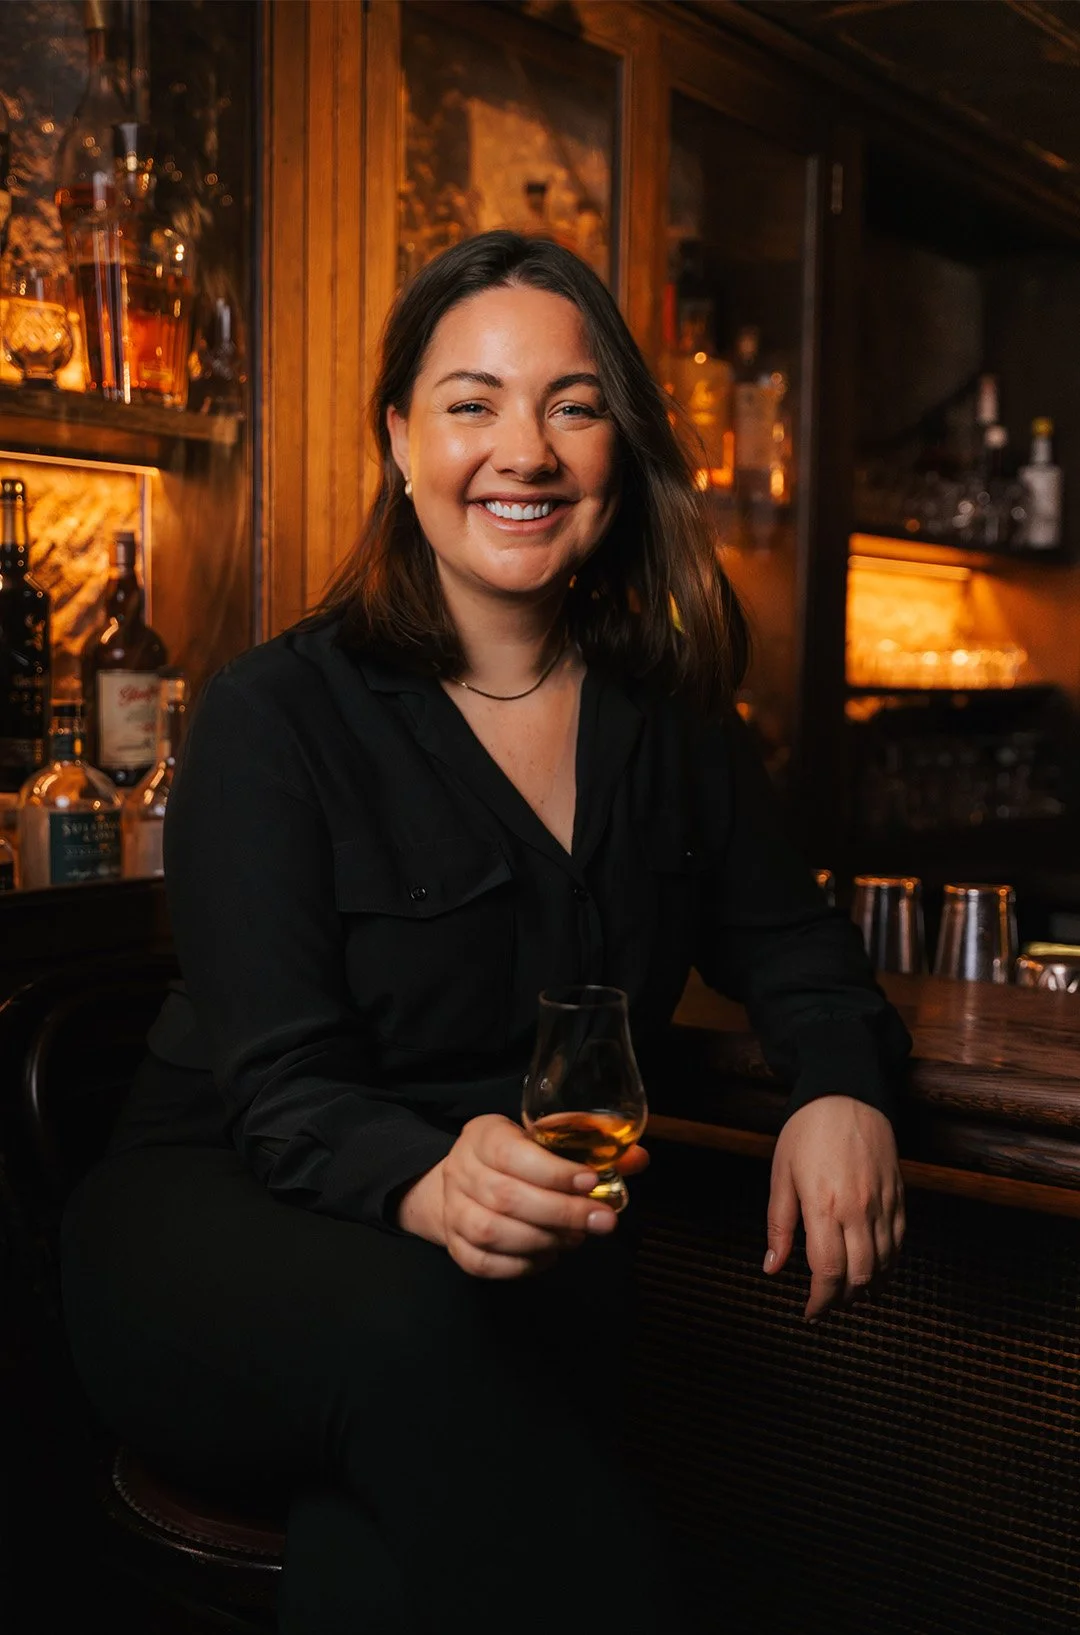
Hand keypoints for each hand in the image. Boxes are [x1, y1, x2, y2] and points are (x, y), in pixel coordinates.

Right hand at [396, 1113, 649, 1279]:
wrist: (465, 1181)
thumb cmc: (516, 1156)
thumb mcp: (545, 1138)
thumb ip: (590, 1147)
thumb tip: (638, 1159)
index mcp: (484, 1135)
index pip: (512, 1153)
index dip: (554, 1171)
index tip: (591, 1181)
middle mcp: (461, 1170)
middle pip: (506, 1197)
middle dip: (562, 1212)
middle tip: (601, 1220)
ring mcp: (452, 1210)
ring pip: (492, 1232)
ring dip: (543, 1239)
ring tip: (575, 1238)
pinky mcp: (454, 1245)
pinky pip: (484, 1263)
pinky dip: (521, 1264)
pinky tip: (549, 1255)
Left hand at [763, 1095, 904, 1320]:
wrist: (847, 1092)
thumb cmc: (807, 1131)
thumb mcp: (781, 1175)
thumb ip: (778, 1226)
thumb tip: (772, 1268)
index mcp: (824, 1206)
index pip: (828, 1272)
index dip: (820, 1302)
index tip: (809, 1312)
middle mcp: (859, 1210)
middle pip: (860, 1276)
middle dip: (842, 1300)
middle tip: (826, 1304)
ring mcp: (884, 1204)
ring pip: (885, 1265)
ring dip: (868, 1288)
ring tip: (848, 1293)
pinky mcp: (900, 1196)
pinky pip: (900, 1244)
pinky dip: (890, 1266)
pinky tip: (876, 1272)